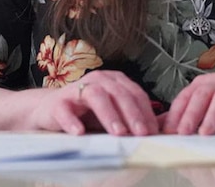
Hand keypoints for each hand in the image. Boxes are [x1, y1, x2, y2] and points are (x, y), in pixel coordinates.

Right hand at [28, 70, 158, 135]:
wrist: (52, 109)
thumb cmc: (87, 112)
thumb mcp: (114, 113)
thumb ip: (134, 117)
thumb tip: (162, 128)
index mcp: (114, 81)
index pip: (135, 93)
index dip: (145, 112)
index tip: (153, 132)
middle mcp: (98, 80)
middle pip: (119, 93)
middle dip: (132, 114)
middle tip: (140, 133)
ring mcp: (77, 89)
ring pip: (96, 96)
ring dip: (109, 115)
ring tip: (118, 132)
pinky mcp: (59, 102)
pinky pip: (65, 110)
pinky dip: (72, 120)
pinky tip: (79, 132)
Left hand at [161, 72, 214, 134]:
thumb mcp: (207, 106)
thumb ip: (185, 115)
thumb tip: (158, 126)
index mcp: (203, 84)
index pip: (185, 97)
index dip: (176, 114)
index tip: (168, 133)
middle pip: (202, 94)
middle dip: (191, 114)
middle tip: (183, 133)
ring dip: (213, 115)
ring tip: (206, 132)